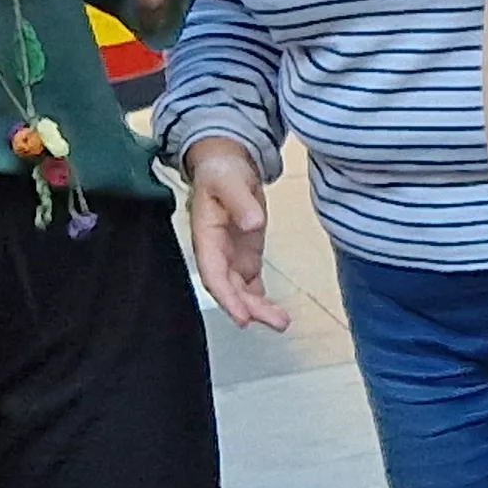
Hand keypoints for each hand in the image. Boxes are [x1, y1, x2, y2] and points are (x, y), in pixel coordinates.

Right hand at [183, 141, 290, 331]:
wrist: (227, 165)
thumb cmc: (223, 172)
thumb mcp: (231, 180)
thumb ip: (241, 201)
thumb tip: (253, 224)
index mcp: (206, 236)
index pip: (214, 273)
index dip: (226, 297)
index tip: (242, 315)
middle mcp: (217, 252)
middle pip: (229, 287)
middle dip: (248, 308)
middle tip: (274, 322)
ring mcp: (231, 256)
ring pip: (241, 289)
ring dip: (258, 307)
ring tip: (281, 322)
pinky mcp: (245, 255)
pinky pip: (251, 284)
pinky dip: (261, 299)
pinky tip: (275, 314)